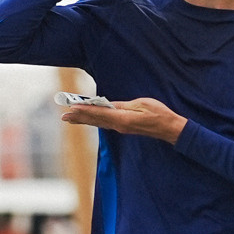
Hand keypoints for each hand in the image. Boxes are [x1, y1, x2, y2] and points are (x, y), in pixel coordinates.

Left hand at [61, 95, 185, 143]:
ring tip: (70, 118)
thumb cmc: (159, 114)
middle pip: (96, 120)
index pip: (100, 113)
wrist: (169, 128)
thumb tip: (108, 105)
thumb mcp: (141, 104)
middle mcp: (119, 126)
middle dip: (79, 117)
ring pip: (99, 123)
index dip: (85, 111)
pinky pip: (105, 123)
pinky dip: (94, 120)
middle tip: (64, 116)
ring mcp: (121, 128)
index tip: (72, 108)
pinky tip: (88, 119)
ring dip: (84, 120)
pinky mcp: (124, 127)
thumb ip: (123, 105)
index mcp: (123, 119)